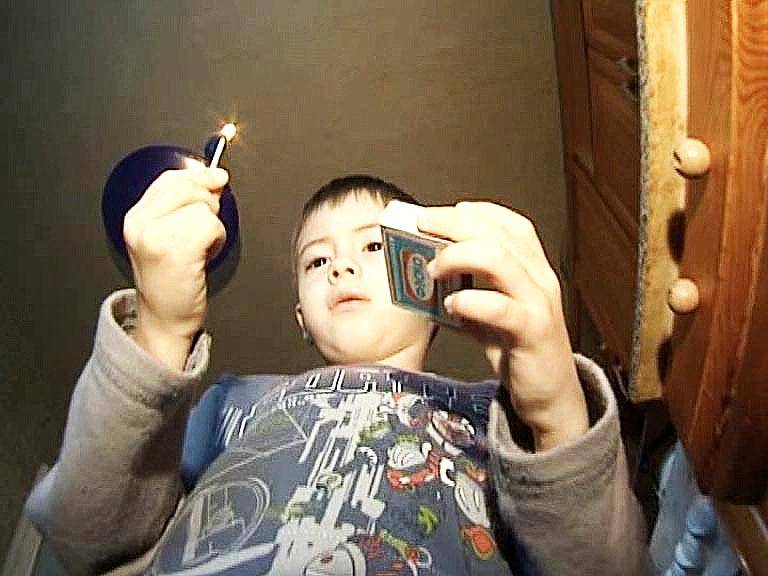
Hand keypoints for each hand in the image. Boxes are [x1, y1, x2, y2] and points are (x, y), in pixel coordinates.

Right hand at [122, 167, 228, 368]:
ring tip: (200, 248)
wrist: (166, 320)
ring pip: (201, 206)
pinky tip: (204, 256)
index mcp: (135, 217)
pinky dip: (216, 239)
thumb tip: (214, 178)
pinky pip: (209, 224)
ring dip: (212, 226)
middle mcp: (139, 223)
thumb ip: (184, 205)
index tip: (215, 180)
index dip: (199, 177)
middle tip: (203, 231)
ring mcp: (153, 236)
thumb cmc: (172, 283)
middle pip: (187, 186)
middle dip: (207, 202)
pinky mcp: (173, 249)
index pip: (171, 178)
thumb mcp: (168, 236)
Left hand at [417, 201, 587, 450]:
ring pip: (501, 260)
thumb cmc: (521, 351)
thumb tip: (427, 273)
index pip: (509, 224)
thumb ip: (469, 291)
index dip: (474, 212)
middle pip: (498, 234)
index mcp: (532, 270)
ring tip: (432, 267)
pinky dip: (471, 301)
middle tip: (421, 225)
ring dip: (458, 256)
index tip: (438, 213)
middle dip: (454, 223)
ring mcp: (539, 304)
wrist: (552, 396)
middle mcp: (539, 279)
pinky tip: (451, 304)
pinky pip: (502, 308)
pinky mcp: (533, 332)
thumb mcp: (493, 314)